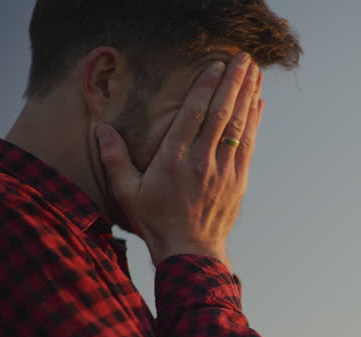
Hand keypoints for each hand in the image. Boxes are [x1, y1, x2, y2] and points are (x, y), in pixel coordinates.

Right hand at [96, 52, 263, 268]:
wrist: (190, 253)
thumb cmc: (155, 222)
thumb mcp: (126, 193)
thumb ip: (115, 159)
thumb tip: (102, 129)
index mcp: (173, 160)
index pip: (193, 115)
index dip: (205, 87)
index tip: (215, 65)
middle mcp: (201, 162)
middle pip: (221, 114)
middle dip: (233, 83)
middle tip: (244, 59)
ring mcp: (223, 171)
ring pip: (238, 127)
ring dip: (247, 97)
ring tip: (255, 73)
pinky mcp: (238, 181)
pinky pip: (248, 145)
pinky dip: (254, 123)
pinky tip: (258, 105)